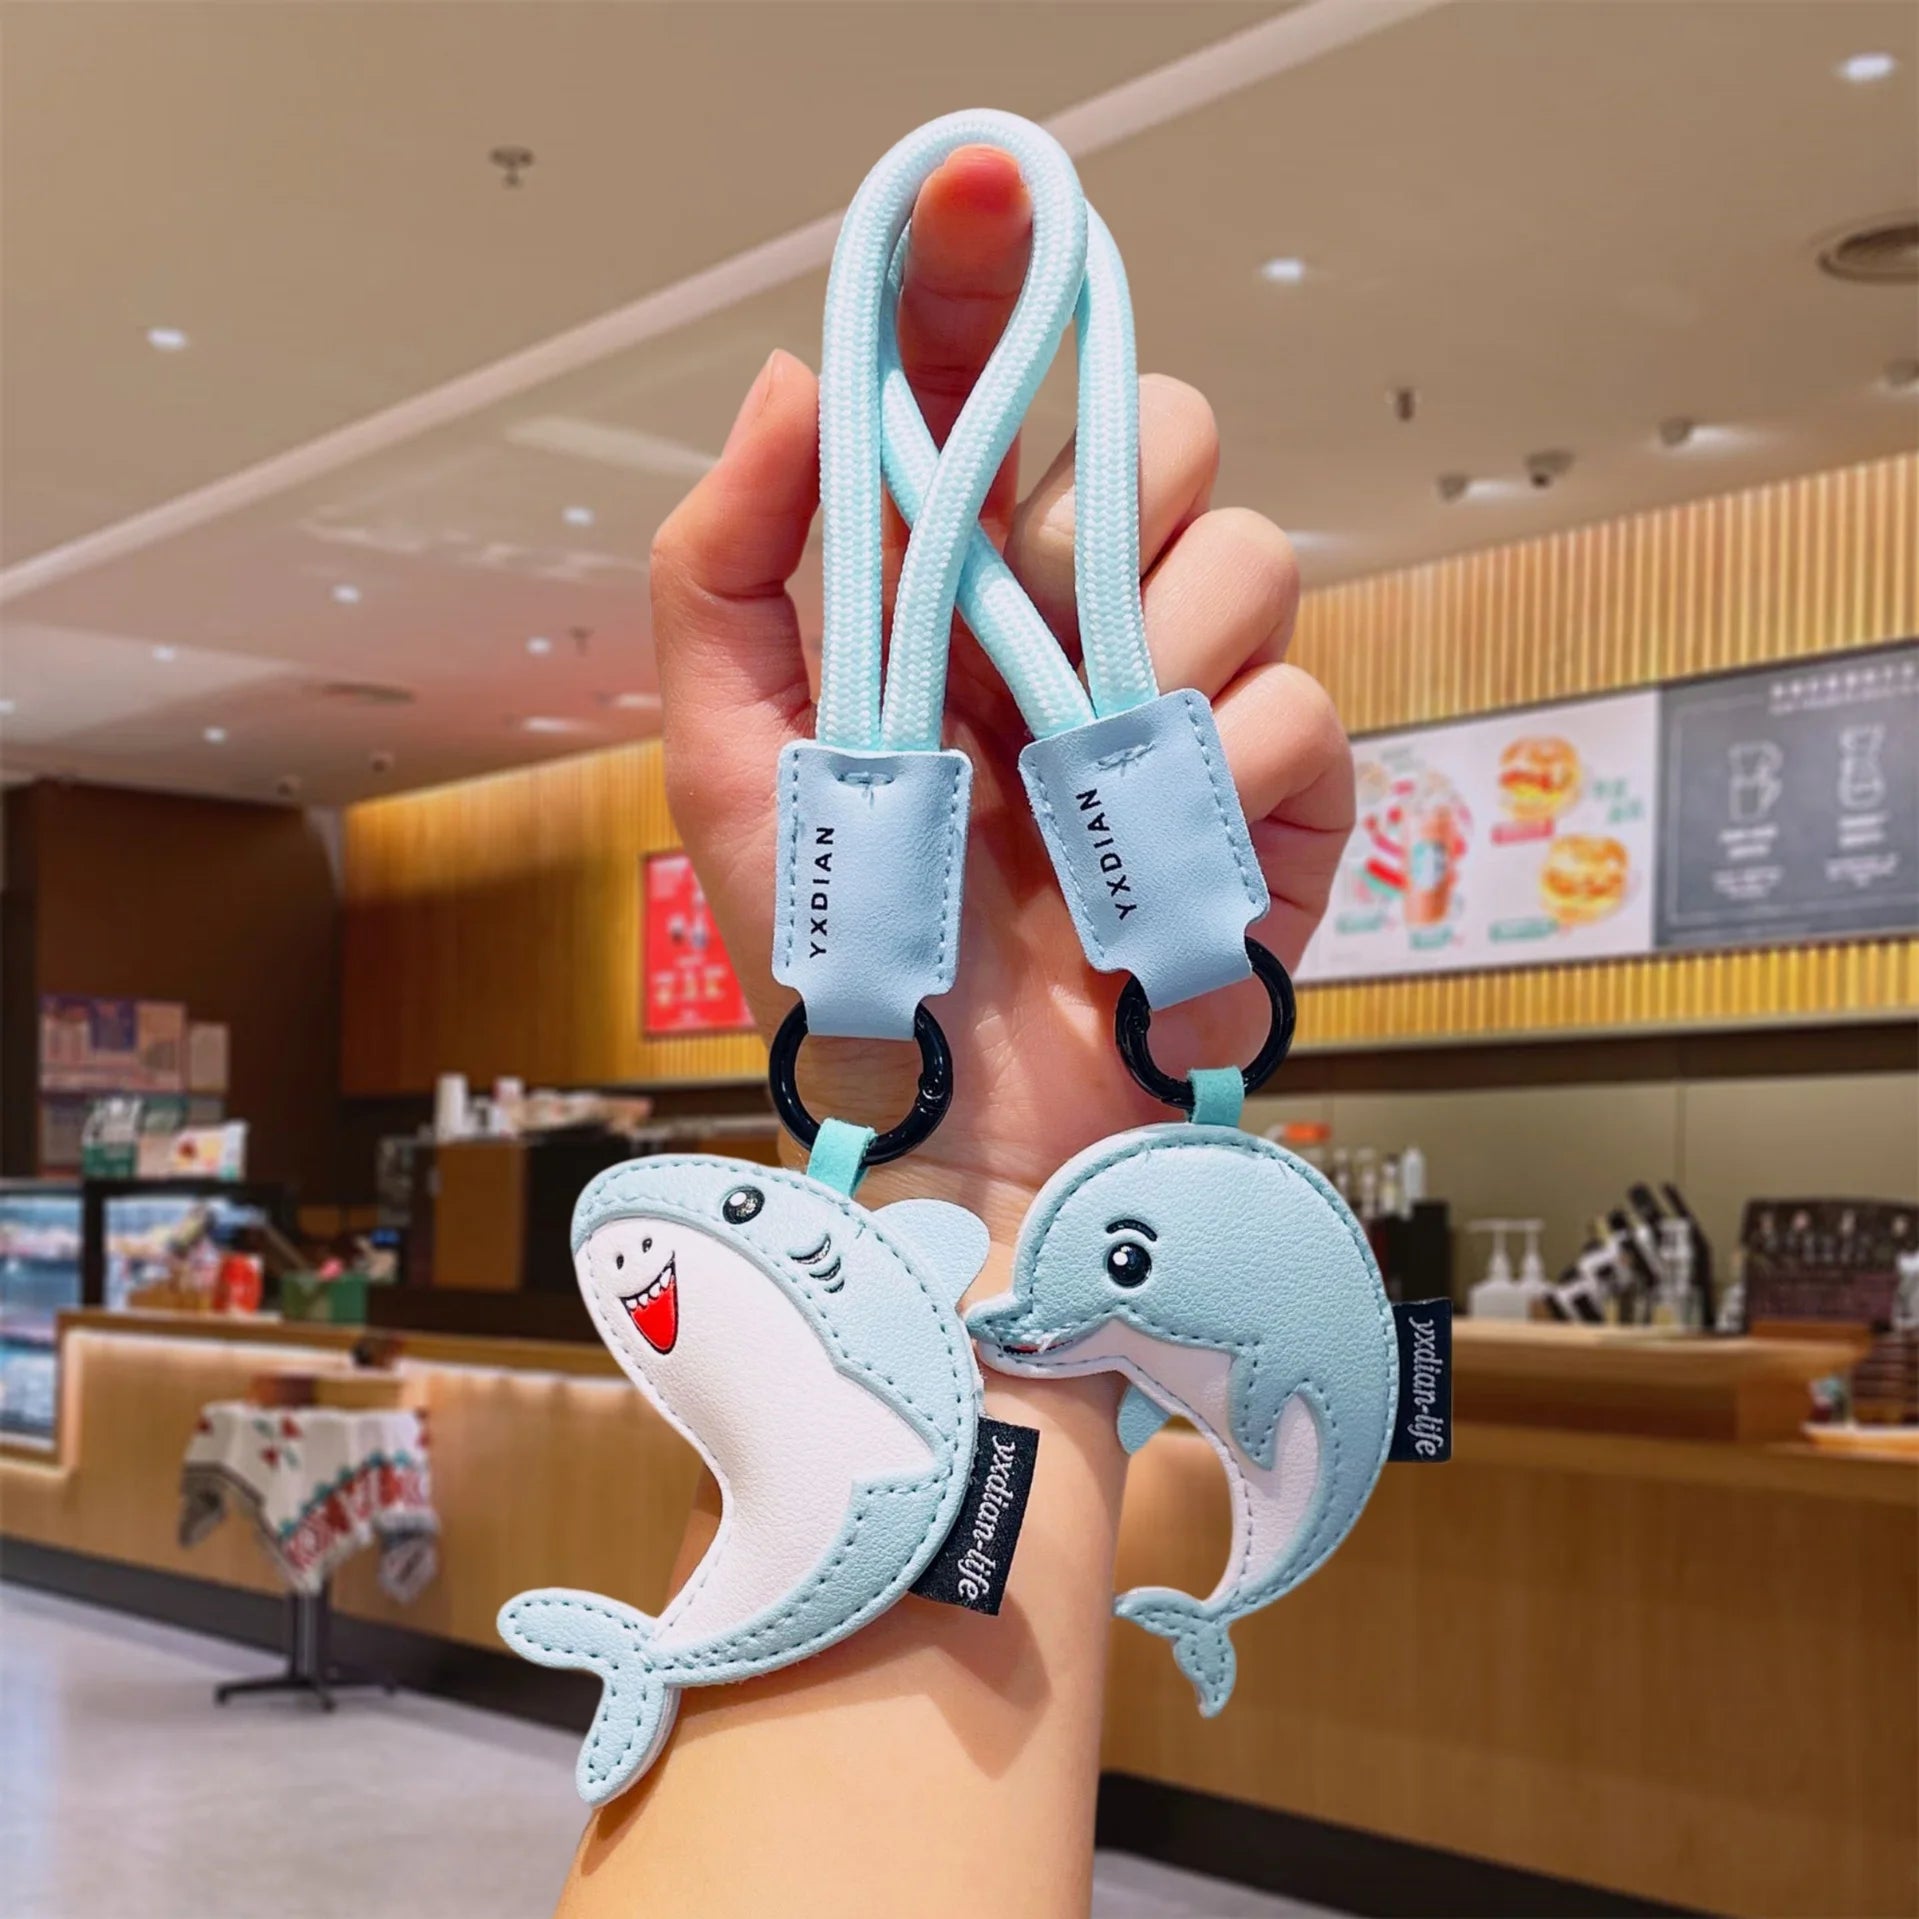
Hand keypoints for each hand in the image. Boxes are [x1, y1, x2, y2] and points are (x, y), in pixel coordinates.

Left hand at [652, 146, 1352, 1218]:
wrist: (960, 1123)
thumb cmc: (843, 948)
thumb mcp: (734, 757)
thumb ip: (730, 567)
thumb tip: (802, 375)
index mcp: (962, 590)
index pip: (997, 386)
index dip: (993, 278)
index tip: (992, 186)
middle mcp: (1089, 619)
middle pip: (1164, 436)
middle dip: (1098, 513)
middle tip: (1023, 636)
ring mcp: (1197, 703)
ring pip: (1246, 561)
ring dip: (1150, 672)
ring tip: (1067, 795)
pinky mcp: (1283, 800)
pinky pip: (1297, 712)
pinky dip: (1217, 783)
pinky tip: (1148, 856)